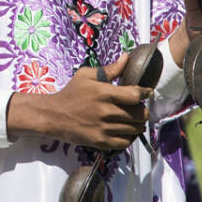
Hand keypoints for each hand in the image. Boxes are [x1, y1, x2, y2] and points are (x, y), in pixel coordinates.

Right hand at [6, 53, 150, 150]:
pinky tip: (125, 130)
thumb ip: (109, 69)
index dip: (145, 93)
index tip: (147, 92)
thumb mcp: (86, 75)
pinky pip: (126, 142)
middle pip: (139, 114)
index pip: (134, 95)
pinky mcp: (101, 142)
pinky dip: (130, 136)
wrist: (54, 115)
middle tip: (138, 107)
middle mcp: (105, 112)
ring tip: (133, 118)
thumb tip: (126, 58)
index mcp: (103, 93)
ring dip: (138, 123)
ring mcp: (104, 129)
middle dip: (143, 110)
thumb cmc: (71, 93)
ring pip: (135, 129)